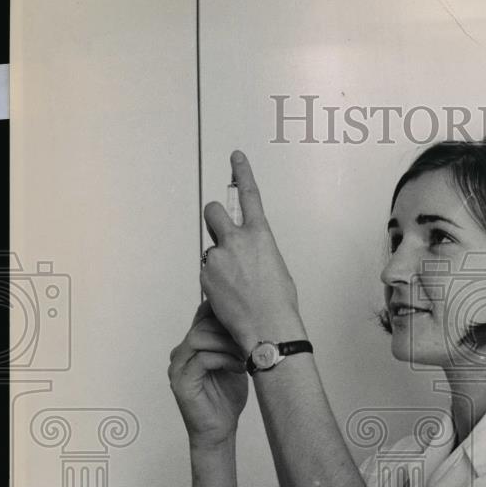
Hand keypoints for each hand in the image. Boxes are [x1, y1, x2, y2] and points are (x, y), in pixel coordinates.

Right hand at [168, 299, 248, 449]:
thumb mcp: (233, 363)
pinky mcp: (181, 382)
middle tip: (250, 340)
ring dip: (227, 344)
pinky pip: (202, 359)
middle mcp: (179, 354)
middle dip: (228, 330)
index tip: (247, 317)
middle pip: (201, 326)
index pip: (200, 318)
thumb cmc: (227, 398)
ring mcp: (177, 368)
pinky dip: (224, 359)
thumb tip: (252, 319)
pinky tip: (239, 367)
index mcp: (190, 347)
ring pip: (199, 339)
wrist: (220, 430)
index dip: (221, 313)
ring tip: (245, 354)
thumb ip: (233, 343)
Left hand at [200, 152, 304, 354]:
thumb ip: (258, 252)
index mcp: (260, 235)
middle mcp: (236, 241)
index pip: (249, 195)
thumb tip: (248, 256)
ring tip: (235, 286)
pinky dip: (215, 284)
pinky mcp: (206, 277)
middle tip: (221, 236)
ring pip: (210, 250)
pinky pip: (207, 274)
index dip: (242, 173)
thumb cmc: (279, 304)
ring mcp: (217, 258)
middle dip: (215, 220)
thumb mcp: (277, 269)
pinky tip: (229, 298)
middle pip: (213, 212)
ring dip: (218, 262)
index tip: (236, 158)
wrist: (268, 328)